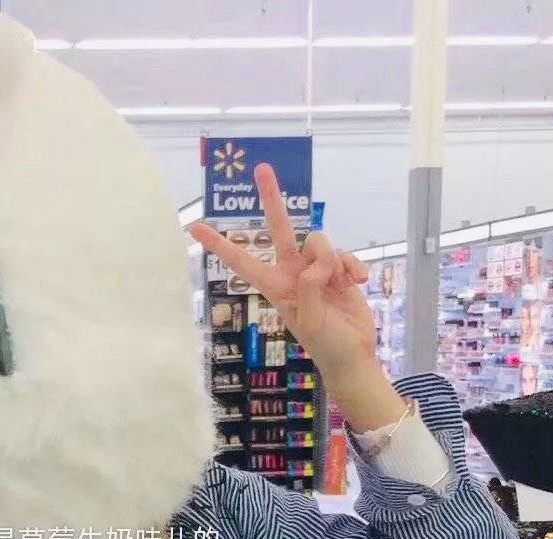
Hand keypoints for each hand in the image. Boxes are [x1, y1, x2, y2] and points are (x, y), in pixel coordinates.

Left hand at [192, 164, 405, 432]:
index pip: (242, 261)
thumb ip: (309, 288)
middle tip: (262, 168)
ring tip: (342, 286)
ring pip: (320, 241)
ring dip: (334, 260)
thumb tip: (316, 263)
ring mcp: (316, 269)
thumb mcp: (311, 321)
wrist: (355, 355)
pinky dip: (352, 266)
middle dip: (272, 199)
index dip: (219, 245)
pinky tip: (358, 283)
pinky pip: (343, 254)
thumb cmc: (328, 344)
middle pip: (280, 229)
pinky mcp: (338, 269)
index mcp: (276, 287)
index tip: (195, 227)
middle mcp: (293, 273)